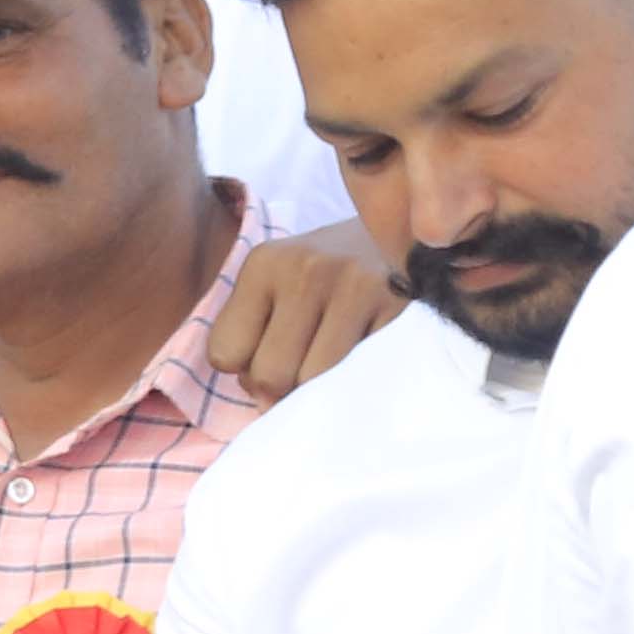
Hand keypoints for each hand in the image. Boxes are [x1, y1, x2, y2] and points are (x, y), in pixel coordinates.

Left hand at [209, 217, 406, 399]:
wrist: (409, 227)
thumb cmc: (331, 271)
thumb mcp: (278, 282)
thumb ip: (253, 335)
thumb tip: (264, 405)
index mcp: (265, 263)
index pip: (224, 353)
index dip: (243, 370)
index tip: (266, 357)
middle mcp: (308, 270)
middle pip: (270, 375)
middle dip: (280, 388)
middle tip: (302, 371)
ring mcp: (358, 287)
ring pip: (315, 381)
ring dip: (320, 389)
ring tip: (332, 367)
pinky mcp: (401, 307)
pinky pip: (362, 375)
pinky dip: (358, 380)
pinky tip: (365, 357)